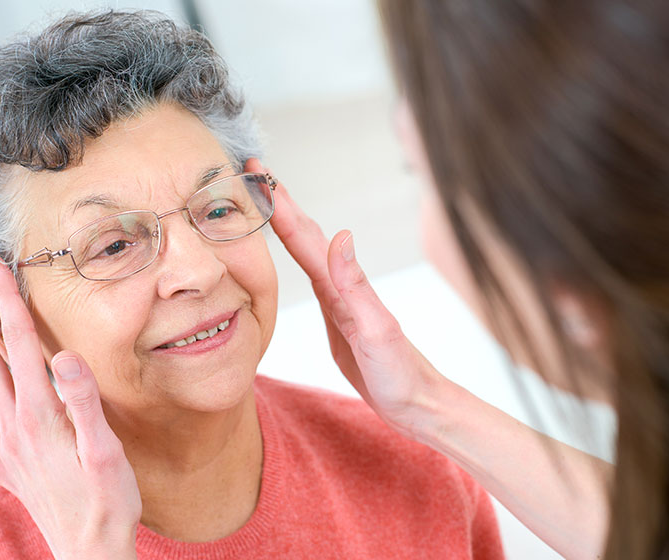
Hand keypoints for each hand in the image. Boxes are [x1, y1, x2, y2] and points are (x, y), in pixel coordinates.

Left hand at [0, 254, 139, 559]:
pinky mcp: (8, 472)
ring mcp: (7, 450)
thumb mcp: (105, 447)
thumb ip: (82, 399)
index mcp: (39, 413)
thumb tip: (63, 356)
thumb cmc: (106, 500)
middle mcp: (15, 426)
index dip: (5, 301)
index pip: (19, 343)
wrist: (92, 549)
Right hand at [257, 160, 444, 437]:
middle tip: (251, 172)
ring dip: (284, 223)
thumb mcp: (376, 332)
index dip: (279, 205)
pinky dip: (294, 254)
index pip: (304, 238)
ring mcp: (338, 300)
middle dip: (277, 202)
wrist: (417, 403)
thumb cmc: (400, 374)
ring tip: (263, 200)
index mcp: (343, 287)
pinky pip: (308, 275)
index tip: (257, 172)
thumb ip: (356, 287)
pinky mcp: (336, 317)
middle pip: (302, 236)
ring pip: (304, 251)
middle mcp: (339, 287)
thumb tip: (341, 236)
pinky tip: (289, 250)